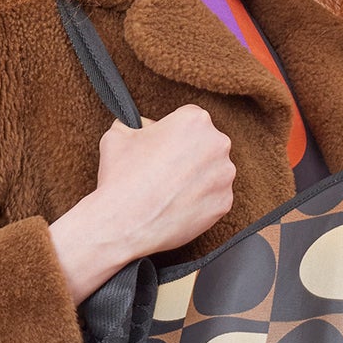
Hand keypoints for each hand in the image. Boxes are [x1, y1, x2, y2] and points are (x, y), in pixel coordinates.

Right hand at [47, 105, 234, 303]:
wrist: (125, 224)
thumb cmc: (122, 177)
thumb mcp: (118, 134)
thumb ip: (138, 124)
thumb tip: (146, 127)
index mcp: (194, 120)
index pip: (189, 118)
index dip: (172, 133)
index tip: (161, 147)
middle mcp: (217, 144)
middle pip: (205, 143)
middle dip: (188, 153)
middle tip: (164, 169)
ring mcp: (224, 175)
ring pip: (212, 171)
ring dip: (196, 177)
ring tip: (169, 189)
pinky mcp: (225, 202)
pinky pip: (214, 197)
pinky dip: (199, 200)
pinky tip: (177, 204)